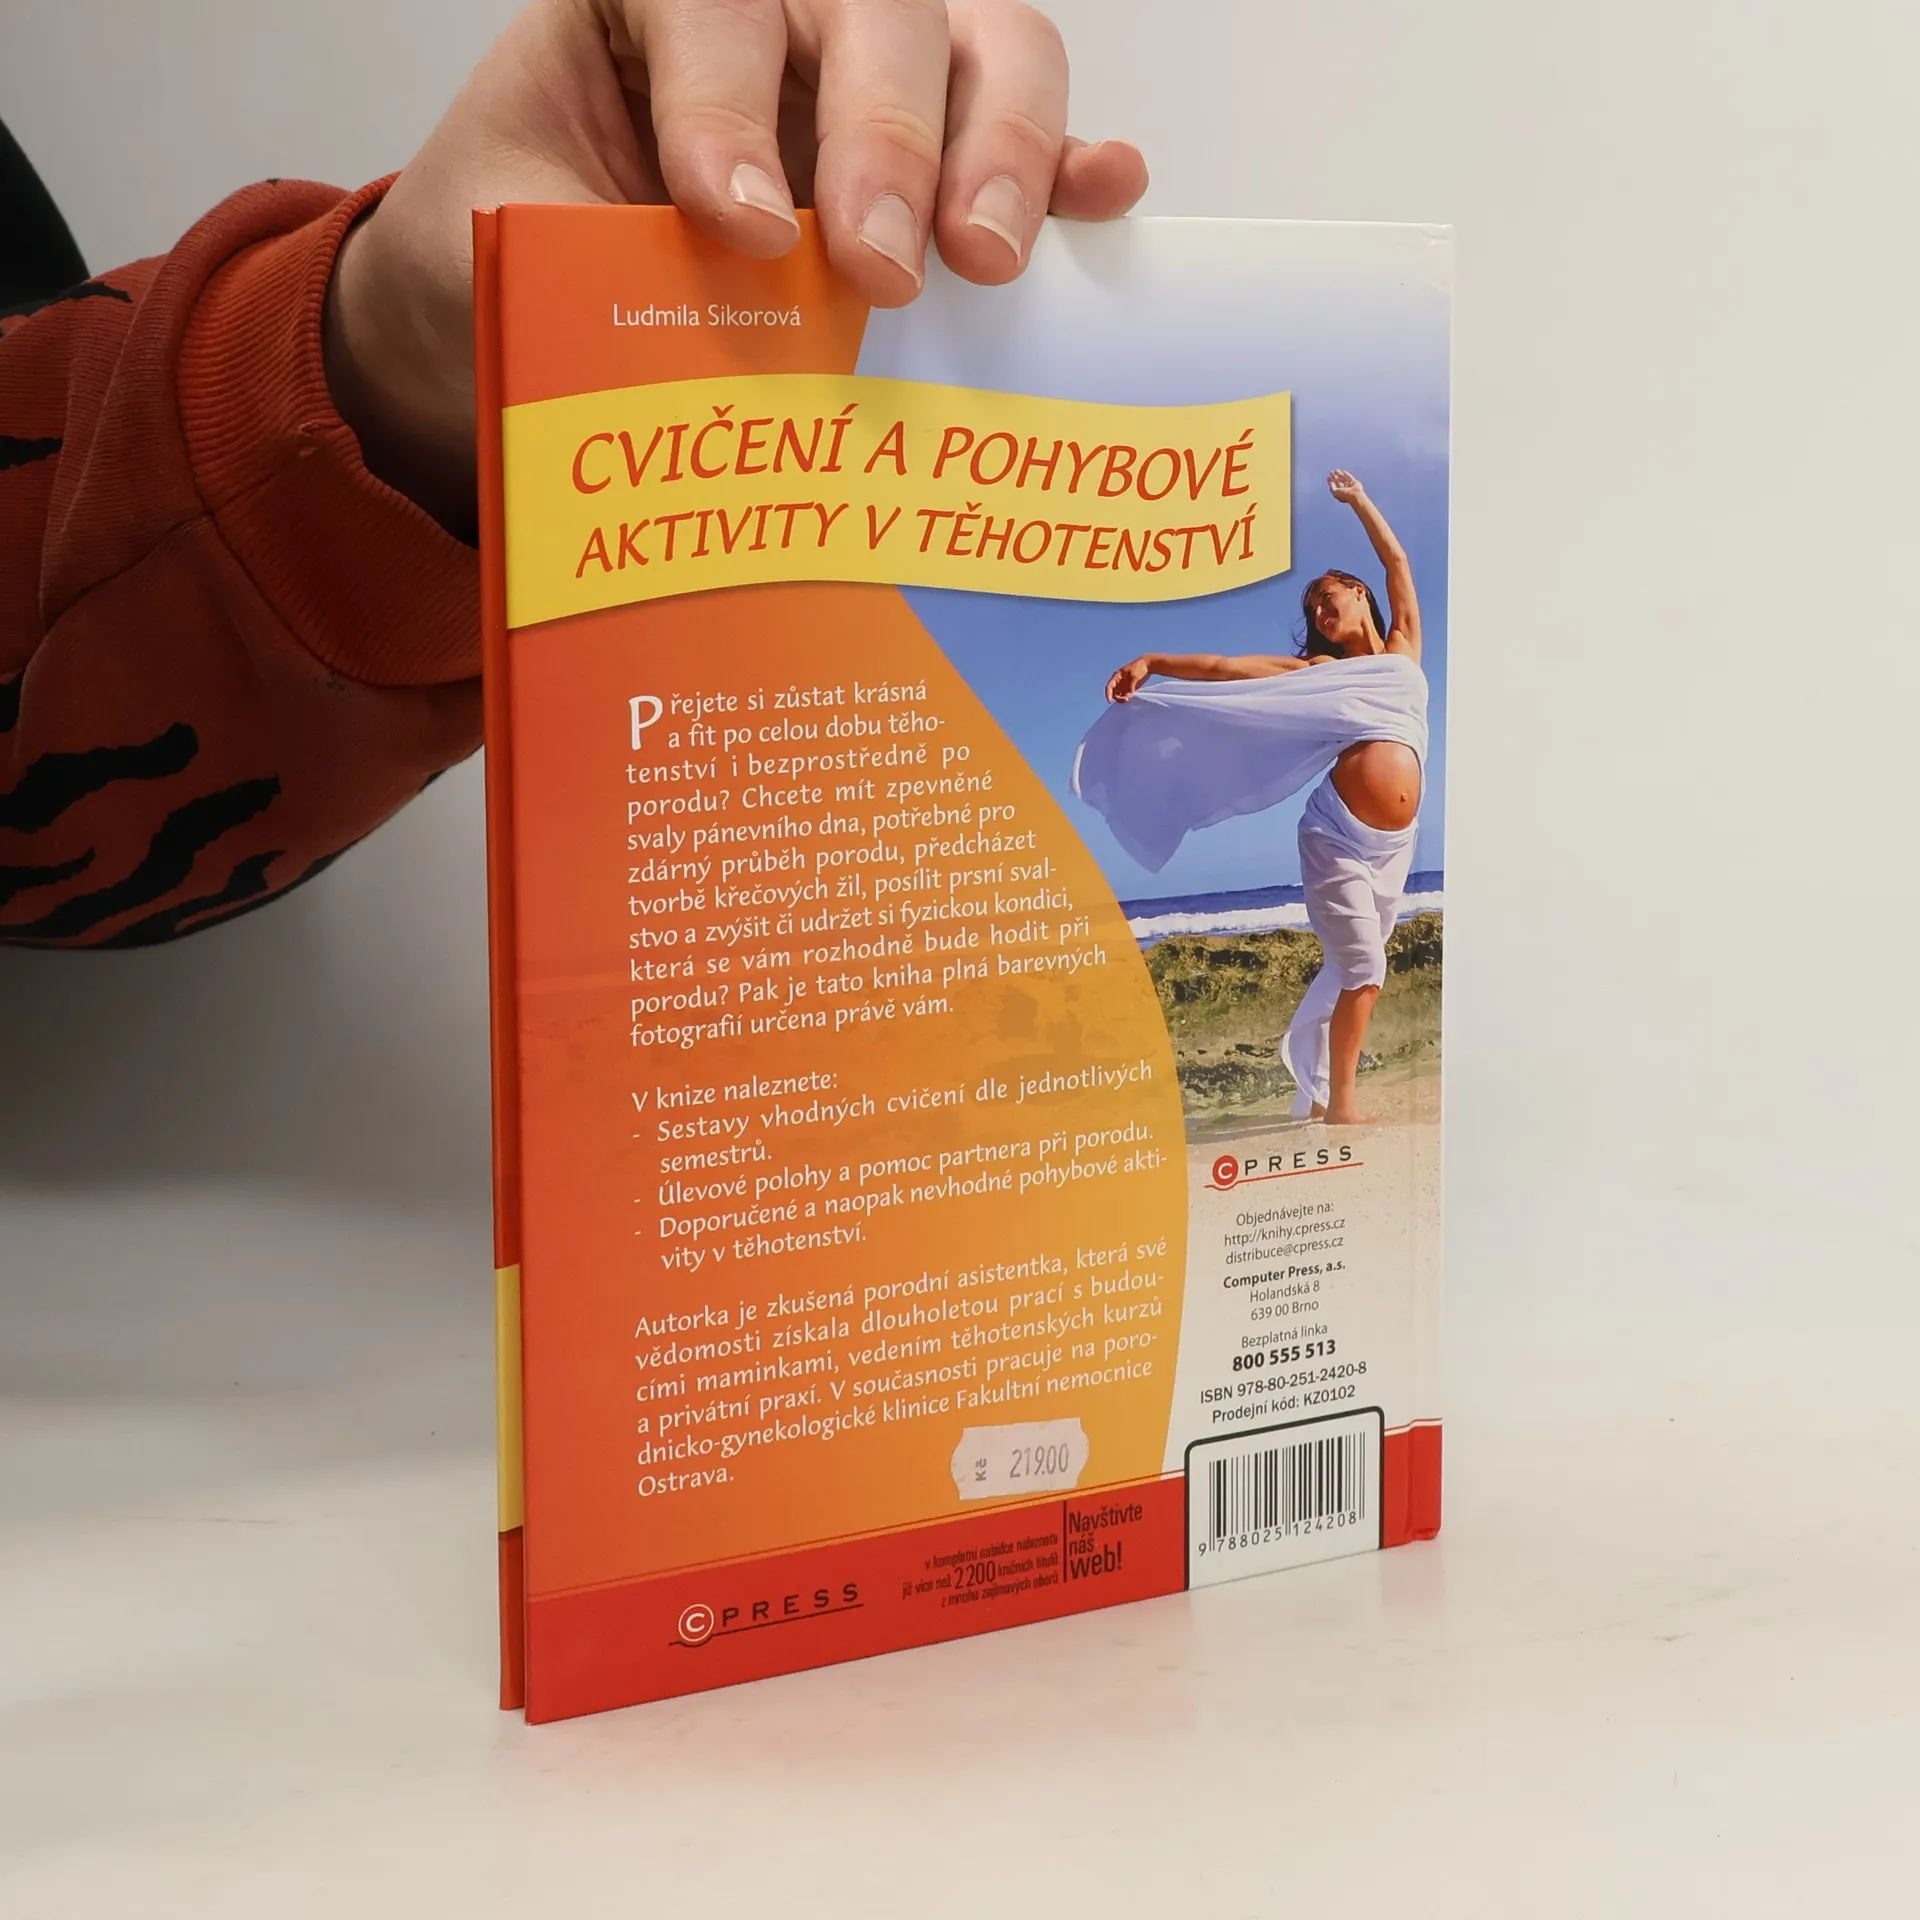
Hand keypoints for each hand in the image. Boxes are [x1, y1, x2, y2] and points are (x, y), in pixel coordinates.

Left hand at [324, 0, 1148, 531]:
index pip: (709, 3)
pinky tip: (1102, 196)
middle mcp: (776, 14)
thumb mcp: (503, 246)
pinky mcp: (938, 158)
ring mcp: (873, 79)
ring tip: (988, 258)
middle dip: (886, 138)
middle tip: (881, 267)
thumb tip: (698, 336)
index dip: (730, 105)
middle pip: (873, 10)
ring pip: (977, 43)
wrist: (505, 308)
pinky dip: (1069, 163)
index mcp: (646, 7)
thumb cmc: (504, 260)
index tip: (741, 226)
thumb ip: (584, 257)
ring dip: (1000, 144)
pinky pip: (1029, 131)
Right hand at [1105, 658, 1149, 701]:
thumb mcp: (1134, 675)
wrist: (1147, 666)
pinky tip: (1131, 699)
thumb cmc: (1139, 667)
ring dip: (1122, 699)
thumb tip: (1128, 696)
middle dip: (1118, 698)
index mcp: (1117, 677)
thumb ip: (1130, 686)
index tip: (1110, 701)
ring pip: (1119, 696)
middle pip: (1114, 693)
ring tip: (1129, 699)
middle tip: (1126, 700)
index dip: (1108, 694)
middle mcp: (1119, 682)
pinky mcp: (1130, 689)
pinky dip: (1127, 698)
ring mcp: (1124, 686)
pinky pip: (1126, 696)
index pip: (1109, 687)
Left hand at [1327, 469, 1366, 505]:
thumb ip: (1332, 487)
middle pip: (1339, 482)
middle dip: (1334, 477)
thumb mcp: (1335, 492)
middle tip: (1331, 472)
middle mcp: (1345, 489)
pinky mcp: (1355, 482)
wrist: (1355, 495)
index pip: (1334, 486)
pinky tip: (1343, 471)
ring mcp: (1350, 486)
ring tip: (1336, 470)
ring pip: (1344, 479)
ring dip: (1340, 474)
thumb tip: (1330, 482)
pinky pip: (1350, 477)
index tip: (1328, 476)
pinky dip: (1347, 474)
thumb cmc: (1345, 495)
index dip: (1331, 481)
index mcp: (1340, 493)